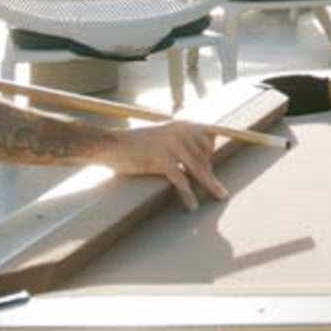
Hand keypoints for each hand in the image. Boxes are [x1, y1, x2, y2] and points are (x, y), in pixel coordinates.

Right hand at [104, 121, 229, 206]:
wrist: (111, 145)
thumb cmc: (134, 145)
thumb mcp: (160, 136)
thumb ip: (178, 142)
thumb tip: (197, 158)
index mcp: (181, 124)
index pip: (209, 137)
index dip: (211, 153)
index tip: (212, 168)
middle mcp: (180, 131)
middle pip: (205, 156)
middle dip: (210, 173)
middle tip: (217, 190)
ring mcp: (172, 144)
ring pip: (198, 168)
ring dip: (210, 184)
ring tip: (220, 196)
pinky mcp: (162, 158)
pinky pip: (181, 180)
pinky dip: (188, 194)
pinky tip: (192, 205)